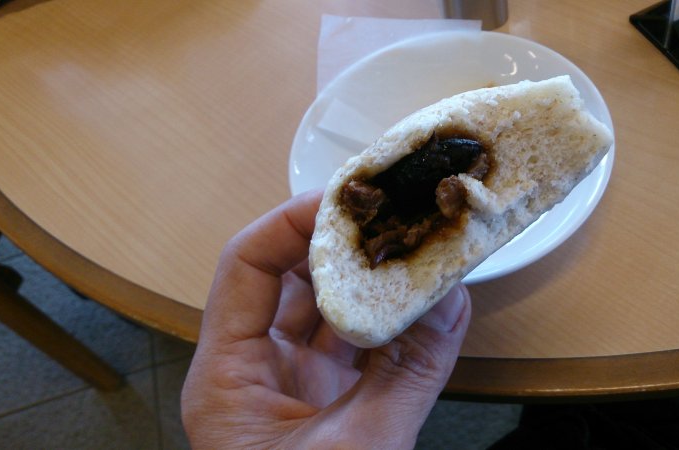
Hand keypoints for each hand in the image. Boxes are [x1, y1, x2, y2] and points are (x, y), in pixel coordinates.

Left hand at [181, 190, 470, 448]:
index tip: (348, 200)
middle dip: (340, 244)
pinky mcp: (322, 400)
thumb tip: (452, 297)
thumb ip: (409, 373)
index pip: (245, 266)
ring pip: (323, 310)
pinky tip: (421, 301)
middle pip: (286, 279)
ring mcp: (288, 384)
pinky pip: (350, 344)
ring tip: (414, 245)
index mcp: (227, 376)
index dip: (292, 223)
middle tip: (393, 213)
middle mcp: (250, 369)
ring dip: (367, 279)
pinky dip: (384, 321)